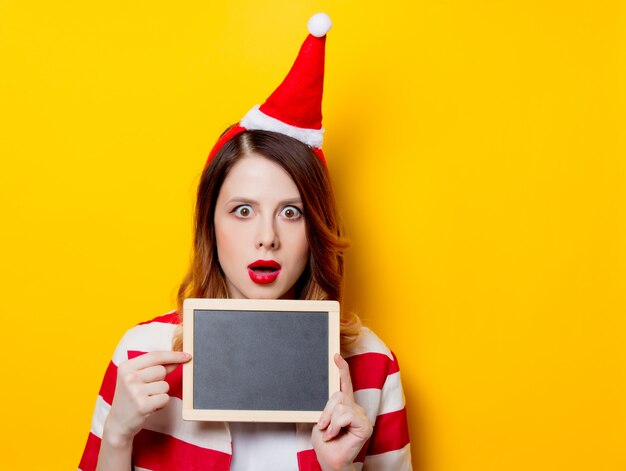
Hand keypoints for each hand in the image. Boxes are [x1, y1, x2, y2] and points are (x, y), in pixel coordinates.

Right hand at [103, 351, 190, 446]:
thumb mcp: (138, 378)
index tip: (187, 356)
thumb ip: (157, 367)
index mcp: (126, 367)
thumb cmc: (131, 397)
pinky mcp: (143, 405)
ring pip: (165, 385)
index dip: (173, 355)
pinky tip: (149, 407)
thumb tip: (179, 358)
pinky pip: (165, 398)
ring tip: (147, 399)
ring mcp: (135, 391)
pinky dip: (161, 404)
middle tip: (147, 390)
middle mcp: (129, 377)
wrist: (118, 423)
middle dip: (160, 380)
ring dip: (160, 393)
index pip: (155, 356)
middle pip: (162, 371)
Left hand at [312, 353, 372, 470]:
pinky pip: (346, 415)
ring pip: (341, 405)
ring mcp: (362, 416)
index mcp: (345, 406)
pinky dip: (336, 425)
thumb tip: (335, 396)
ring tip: (330, 434)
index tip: (335, 356)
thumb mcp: (322, 421)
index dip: (342, 369)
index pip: (345, 384)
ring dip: (330, 420)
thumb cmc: (326, 444)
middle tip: (323, 427)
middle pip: (338, 394)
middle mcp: (355, 408)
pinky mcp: (365, 425)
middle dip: (327, 411)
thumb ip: (329, 407)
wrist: (330, 461)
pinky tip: (335, 435)